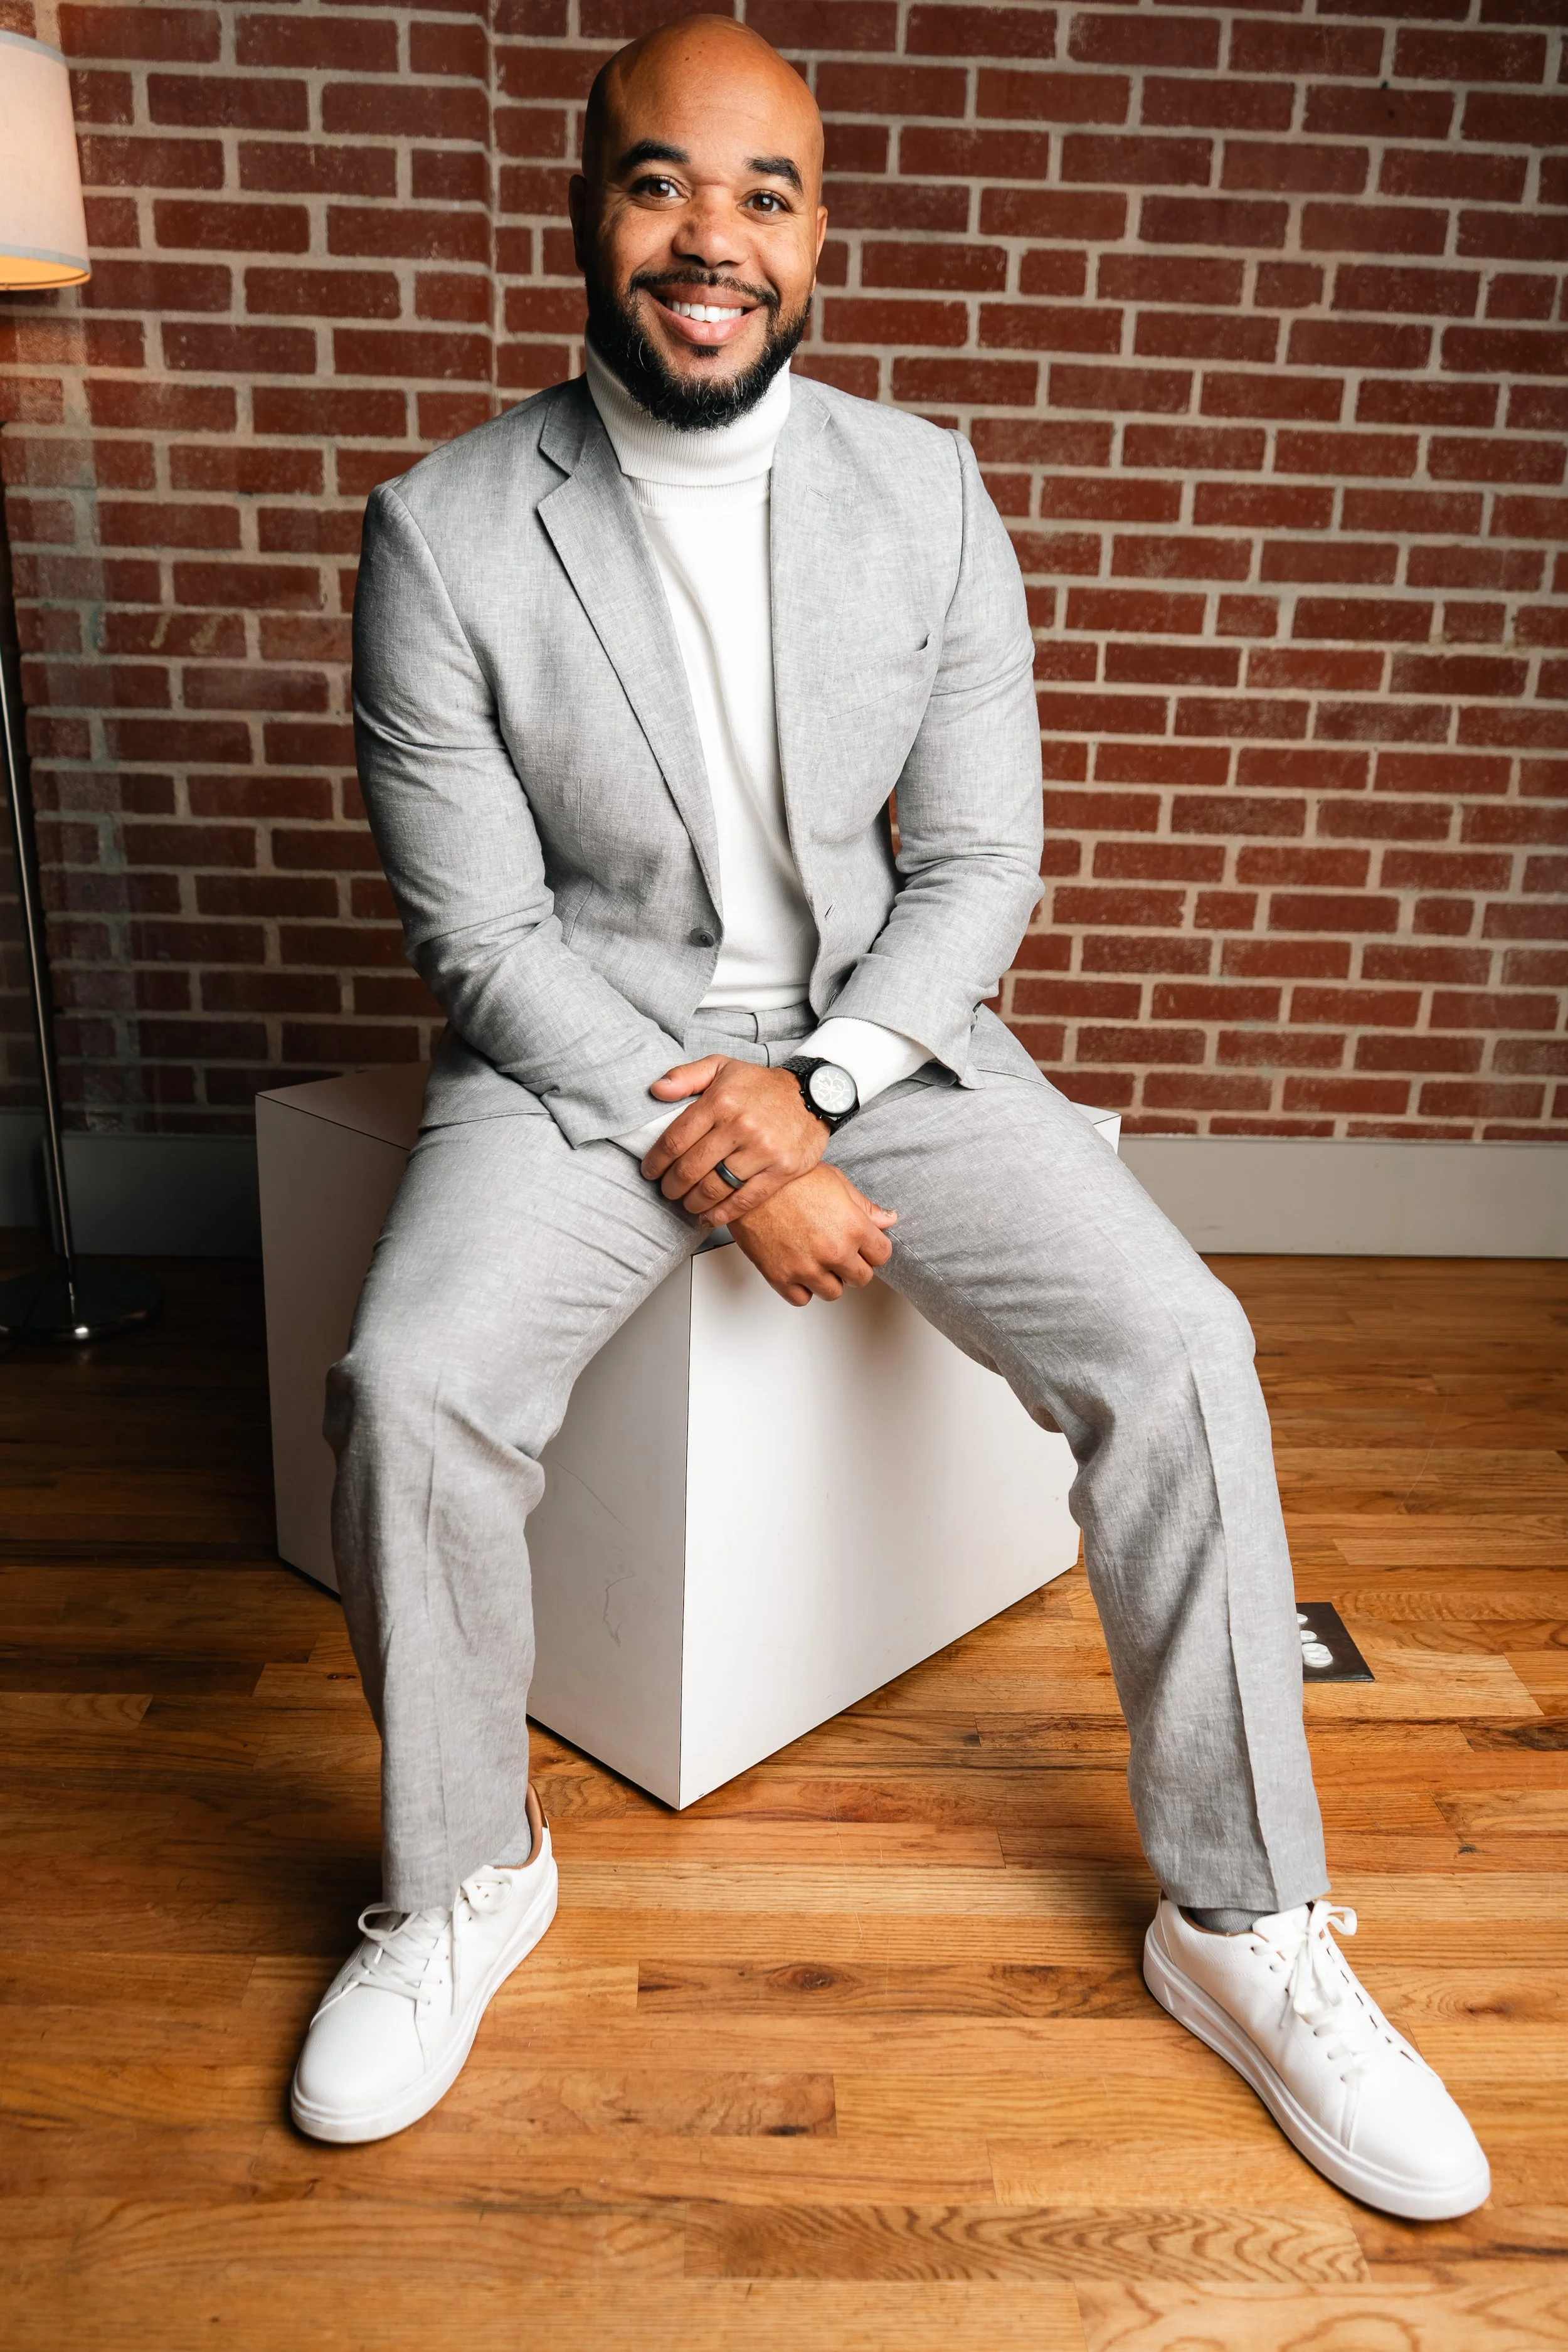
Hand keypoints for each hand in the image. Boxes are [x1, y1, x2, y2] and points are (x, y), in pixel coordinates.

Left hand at [641, 1055, 827, 1223]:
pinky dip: (722, 1214)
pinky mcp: (781, 1170)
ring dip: (693, 1202)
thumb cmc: (761, 1085)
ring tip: (687, 1203)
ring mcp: (762, 1150)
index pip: (675, 1140)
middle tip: (668, 1190)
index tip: (650, 1171)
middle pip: (690, 1168)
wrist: (814, 1095)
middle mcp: (740, 1125)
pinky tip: (709, 1217)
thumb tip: (656, 1090)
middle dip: (672, 1186)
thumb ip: (686, 1076)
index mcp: (721, 1101)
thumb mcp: (722, 1067)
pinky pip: (744, 1199)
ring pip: (714, 1188)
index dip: (656, 1162)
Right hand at [729, 1163, 896, 1306]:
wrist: (748, 1182)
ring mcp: (807, 1268)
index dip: (874, 1249)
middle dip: (854, 1266)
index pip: (882, 1255)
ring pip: (833, 1292)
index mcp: (853, 1227)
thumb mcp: (836, 1182)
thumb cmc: (789, 1178)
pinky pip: (801, 1299)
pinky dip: (802, 1288)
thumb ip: (864, 1206)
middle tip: (841, 1252)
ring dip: (829, 1279)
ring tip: (817, 1259)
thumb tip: (887, 1219)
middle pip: (861, 1278)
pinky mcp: (780, 1277)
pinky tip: (799, 1269)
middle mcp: (833, 1251)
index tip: (865, 1246)